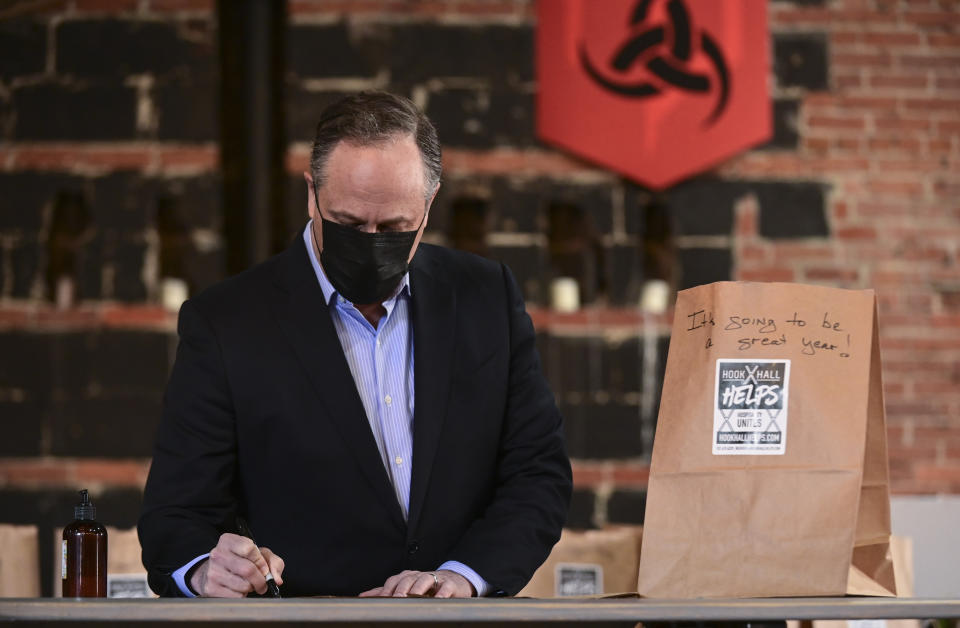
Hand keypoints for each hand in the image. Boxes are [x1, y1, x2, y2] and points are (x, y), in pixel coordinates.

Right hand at [189, 533, 284, 597]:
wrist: (214, 572)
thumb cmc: (241, 560)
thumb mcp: (258, 554)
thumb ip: (273, 562)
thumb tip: (277, 580)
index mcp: (228, 540)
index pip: (249, 549)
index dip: (261, 561)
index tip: (264, 568)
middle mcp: (218, 554)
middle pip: (247, 569)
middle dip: (261, 580)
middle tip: (263, 583)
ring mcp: (212, 572)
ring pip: (243, 585)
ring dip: (252, 588)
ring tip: (248, 584)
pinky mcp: (211, 588)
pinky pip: (236, 596)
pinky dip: (243, 595)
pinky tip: (238, 589)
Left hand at [359, 569, 474, 597]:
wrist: (453, 581)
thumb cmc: (426, 586)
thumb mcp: (406, 587)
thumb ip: (385, 591)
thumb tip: (363, 596)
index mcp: (407, 576)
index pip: (394, 580)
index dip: (388, 589)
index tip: (382, 600)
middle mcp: (419, 575)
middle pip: (408, 579)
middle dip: (401, 589)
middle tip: (397, 599)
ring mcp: (435, 578)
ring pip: (424, 580)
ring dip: (418, 588)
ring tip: (414, 597)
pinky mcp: (449, 584)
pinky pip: (445, 588)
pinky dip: (441, 593)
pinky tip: (438, 599)